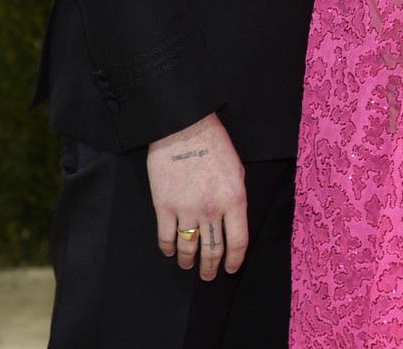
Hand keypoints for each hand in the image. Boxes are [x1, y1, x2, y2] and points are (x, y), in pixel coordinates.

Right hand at [147, 112, 247, 280]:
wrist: (184, 127)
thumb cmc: (214, 144)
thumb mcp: (236, 171)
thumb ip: (235, 199)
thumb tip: (230, 222)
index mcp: (234, 199)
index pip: (238, 242)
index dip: (235, 260)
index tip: (231, 268)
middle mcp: (212, 210)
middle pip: (213, 251)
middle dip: (211, 268)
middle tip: (208, 276)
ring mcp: (186, 210)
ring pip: (188, 248)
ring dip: (188, 261)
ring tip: (188, 265)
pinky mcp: (164, 206)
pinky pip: (166, 237)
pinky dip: (168, 248)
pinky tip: (170, 251)